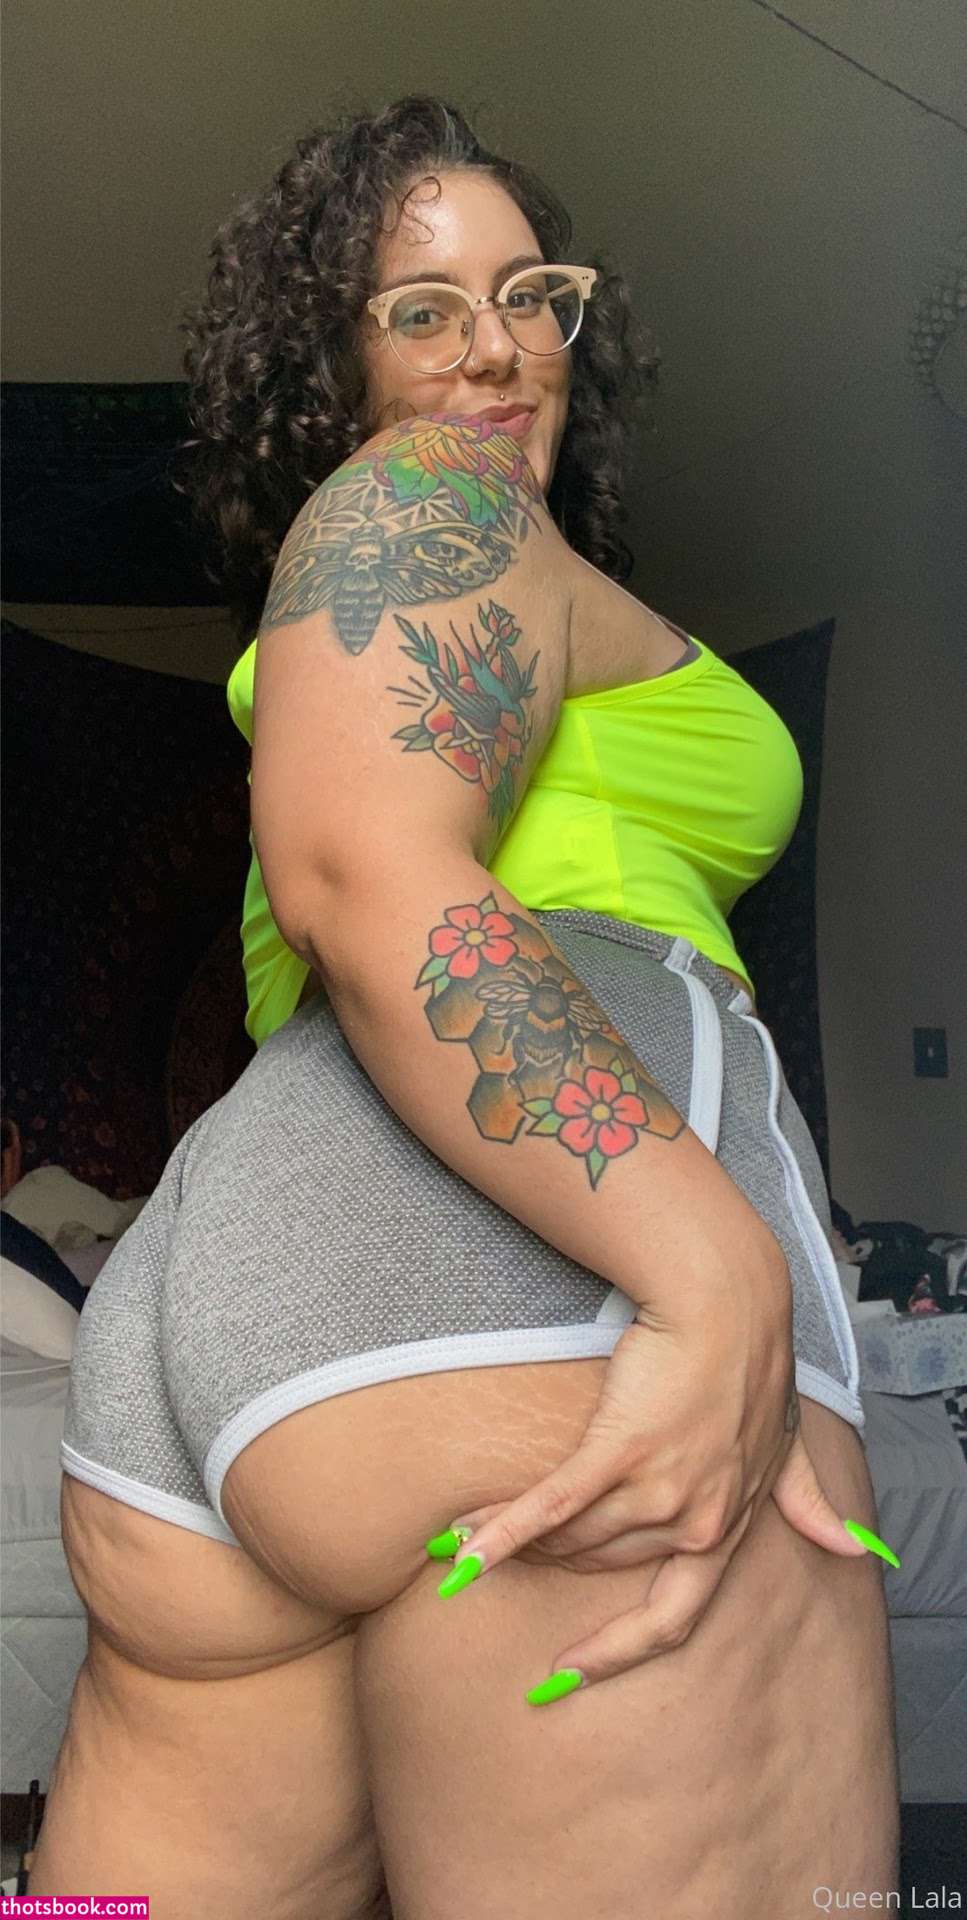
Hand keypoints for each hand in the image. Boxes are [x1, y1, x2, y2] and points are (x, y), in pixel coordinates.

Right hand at [434, 1254, 868, 1691]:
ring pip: (573, 1536)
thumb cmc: (757, 1367)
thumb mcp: (790, 1446)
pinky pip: (552, 1506)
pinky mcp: (618, 1448)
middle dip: (550, 1564)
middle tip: (501, 1556)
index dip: (617, 1652)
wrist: (728, 1306)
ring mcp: (655, 1486)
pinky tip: (462, 1548)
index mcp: (725, 1528)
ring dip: (516, 1543)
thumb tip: (854, 1550)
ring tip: (464, 1539)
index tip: (569, 1671)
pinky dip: (504, 1532)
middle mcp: (690, 1521)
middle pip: (601, 1564)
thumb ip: (811, 1501)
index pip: (672, 1618)